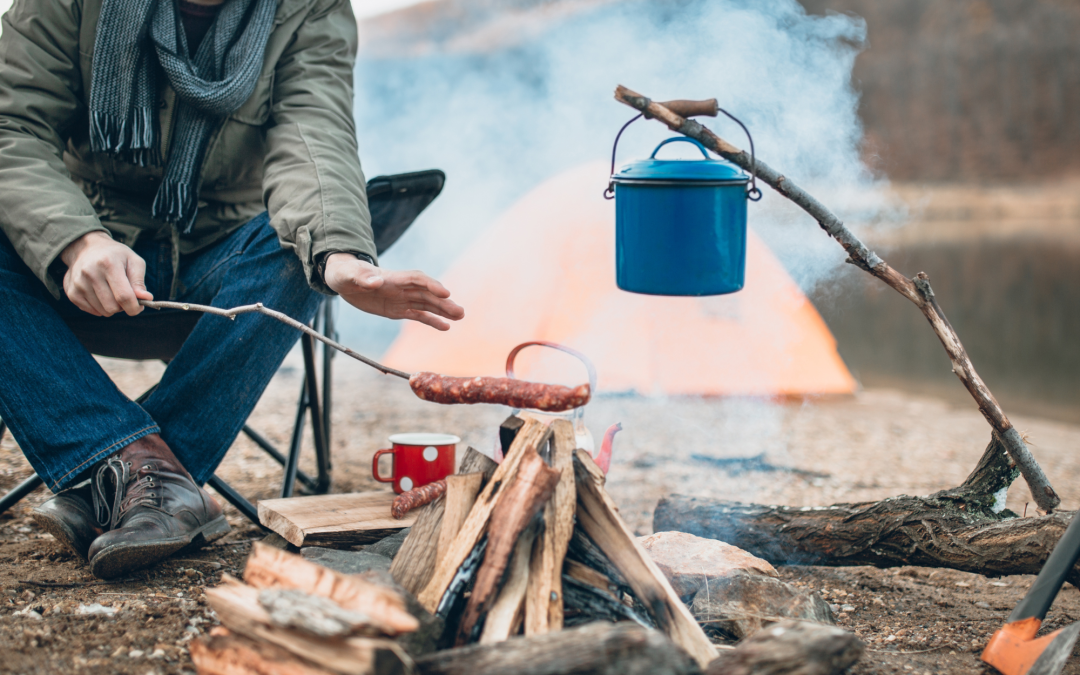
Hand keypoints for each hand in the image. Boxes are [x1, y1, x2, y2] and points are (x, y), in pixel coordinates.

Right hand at [60, 231, 152, 316]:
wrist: (86, 248)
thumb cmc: (115, 256)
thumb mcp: (133, 261)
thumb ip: (139, 281)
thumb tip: (146, 299)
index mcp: (108, 264)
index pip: (124, 296)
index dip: (135, 307)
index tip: (139, 307)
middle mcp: (90, 273)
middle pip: (113, 307)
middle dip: (123, 306)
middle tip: (124, 295)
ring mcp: (78, 283)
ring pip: (103, 311)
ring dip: (112, 306)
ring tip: (112, 291)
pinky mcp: (71, 292)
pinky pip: (91, 311)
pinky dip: (100, 307)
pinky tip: (100, 294)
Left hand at [323, 253, 463, 330]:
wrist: (343, 278)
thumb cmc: (345, 273)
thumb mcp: (348, 275)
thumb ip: (362, 278)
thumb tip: (375, 282)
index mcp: (391, 278)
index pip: (416, 280)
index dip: (431, 285)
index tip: (446, 293)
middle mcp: (400, 288)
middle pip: (426, 294)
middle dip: (443, 302)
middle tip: (461, 312)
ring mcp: (401, 298)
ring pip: (426, 304)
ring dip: (443, 311)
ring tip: (460, 316)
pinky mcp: (397, 309)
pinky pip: (418, 315)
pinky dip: (432, 321)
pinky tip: (446, 327)